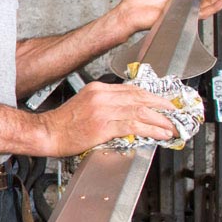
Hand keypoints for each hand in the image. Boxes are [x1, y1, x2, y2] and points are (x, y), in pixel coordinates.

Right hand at [38, 81, 178, 156]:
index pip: (132, 89)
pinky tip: (160, 134)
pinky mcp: (103, 126)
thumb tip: (128, 112)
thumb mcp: (84, 104)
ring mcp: (103, 110)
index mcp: (98, 88)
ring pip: (140, 111)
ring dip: (160, 120)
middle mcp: (102, 96)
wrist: (47, 133)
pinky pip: (134, 126)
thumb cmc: (63, 124)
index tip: (163, 102)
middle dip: (161, 105)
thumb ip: (105, 104)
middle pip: (140, 97)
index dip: (152, 96)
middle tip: (175, 113)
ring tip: (171, 127)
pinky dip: (151, 130)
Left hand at [115, 0, 221, 35]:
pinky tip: (221, 0)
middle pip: (208, 0)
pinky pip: (200, 14)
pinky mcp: (179, 18)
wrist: (126, 15)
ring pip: (207, 6)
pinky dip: (212, 7)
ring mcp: (181, 14)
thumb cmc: (134, 5)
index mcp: (177, 0)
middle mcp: (181, 8)